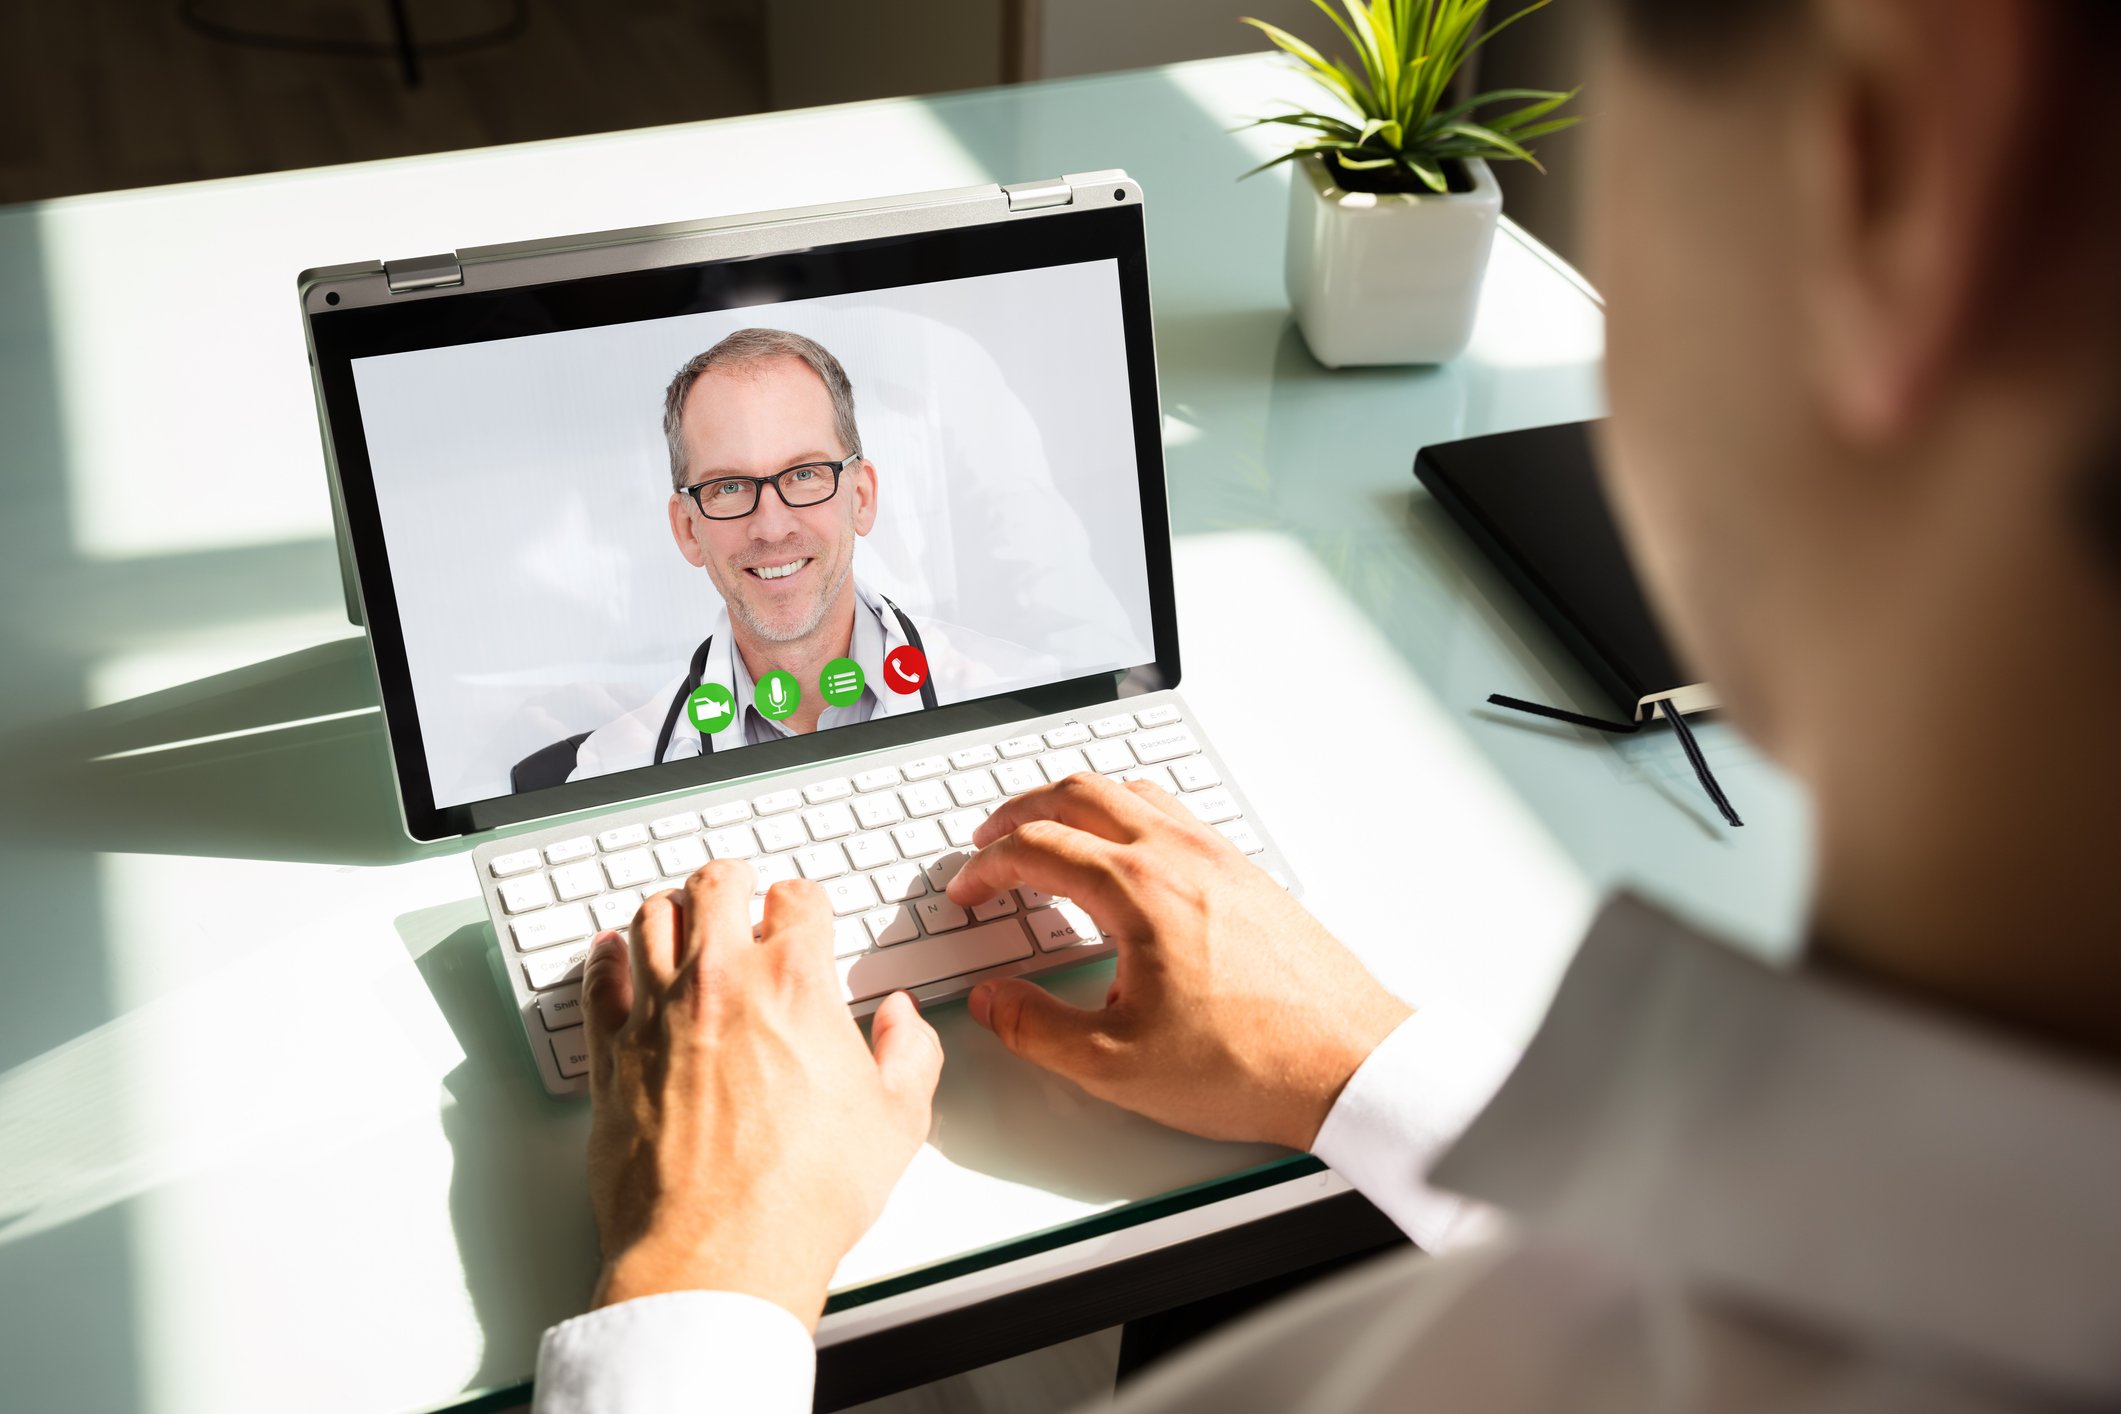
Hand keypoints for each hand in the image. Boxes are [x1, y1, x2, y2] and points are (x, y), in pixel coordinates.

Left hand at [580, 862, 942, 1328]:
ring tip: (680, 912)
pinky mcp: (610, 1057)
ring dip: (670, 907)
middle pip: (714, 887)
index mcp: (795, 984)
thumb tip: (902, 1023)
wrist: (721, 1253)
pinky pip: (598, 984)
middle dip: (733, 880)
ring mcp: (656, 1015)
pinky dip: (605, 960)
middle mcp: (720, 983)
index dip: (806, 901)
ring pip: (649, 920)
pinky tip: (610, 955)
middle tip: (739, 886)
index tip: (805, 912)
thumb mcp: (897, 1122)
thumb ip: (909, 1054)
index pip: (798, 899)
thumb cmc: (803, 1195)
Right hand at [944, 773, 1409, 1151]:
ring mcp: (1220, 856)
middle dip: (1020, 811)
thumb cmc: (1251, 1063)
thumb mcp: (1115, 1065)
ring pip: (1130, 791)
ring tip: (1048, 835)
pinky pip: (1172, 813)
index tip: (967, 894)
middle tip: (988, 843)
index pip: (1036, 848)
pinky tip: (1125, 857)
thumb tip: (991, 1001)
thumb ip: (1035, 1028)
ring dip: (1075, 803)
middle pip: (1078, 793)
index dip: (986, 868)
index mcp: (1139, 890)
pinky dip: (1126, 815)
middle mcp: (1180, 855)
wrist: (1350, 1063)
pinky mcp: (1248, 873)